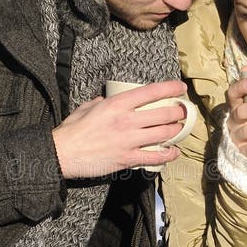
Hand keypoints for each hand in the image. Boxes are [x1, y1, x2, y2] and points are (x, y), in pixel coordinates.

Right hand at [52, 80, 189, 178]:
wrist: (63, 153)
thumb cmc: (73, 130)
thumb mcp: (88, 107)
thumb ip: (102, 101)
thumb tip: (108, 98)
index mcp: (117, 104)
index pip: (151, 92)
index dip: (170, 88)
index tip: (181, 88)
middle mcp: (127, 121)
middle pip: (164, 114)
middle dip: (179, 113)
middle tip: (184, 112)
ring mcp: (129, 141)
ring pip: (164, 134)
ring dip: (176, 131)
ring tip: (179, 129)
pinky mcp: (127, 159)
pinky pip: (155, 157)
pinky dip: (168, 154)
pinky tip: (173, 152)